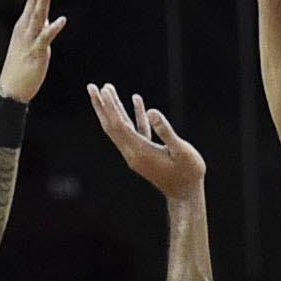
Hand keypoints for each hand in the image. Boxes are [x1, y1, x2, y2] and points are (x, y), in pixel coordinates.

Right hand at [0, 0, 64, 102]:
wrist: (11, 88)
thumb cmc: (21, 66)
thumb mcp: (31, 42)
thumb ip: (40, 28)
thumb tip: (48, 18)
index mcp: (24, 25)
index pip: (33, 0)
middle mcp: (25, 29)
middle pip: (34, 2)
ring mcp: (30, 40)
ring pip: (38, 16)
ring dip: (45, 0)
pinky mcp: (36, 53)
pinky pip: (45, 39)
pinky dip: (53, 28)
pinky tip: (62, 20)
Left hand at [86, 84, 205, 201]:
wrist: (186, 194)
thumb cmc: (188, 173)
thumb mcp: (181, 150)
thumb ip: (165, 131)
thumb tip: (152, 111)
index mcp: (140, 151)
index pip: (119, 125)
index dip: (111, 106)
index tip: (103, 90)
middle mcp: (133, 153)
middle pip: (111, 126)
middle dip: (101, 106)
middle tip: (91, 86)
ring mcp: (136, 155)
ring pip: (119, 129)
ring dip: (113, 109)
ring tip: (106, 90)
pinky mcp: (142, 154)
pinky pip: (134, 131)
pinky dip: (133, 116)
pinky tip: (136, 101)